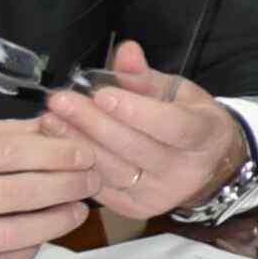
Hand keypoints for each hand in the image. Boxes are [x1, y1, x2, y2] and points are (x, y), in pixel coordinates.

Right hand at [0, 120, 96, 258]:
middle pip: (21, 191)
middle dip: (67, 184)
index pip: (11, 153)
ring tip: (80, 209)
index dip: (55, 152)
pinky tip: (42, 236)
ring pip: (18, 231)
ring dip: (58, 220)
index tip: (84, 152)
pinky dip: (28, 248)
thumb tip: (51, 125)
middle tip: (94, 178)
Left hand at [34, 44, 255, 222]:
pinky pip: (100, 186)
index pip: (171, 127)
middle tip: (61, 101)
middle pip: (134, 148)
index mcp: (204, 136)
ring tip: (50, 120)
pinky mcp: (133, 208)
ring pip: (112, 170)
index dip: (136, 112)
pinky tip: (55, 144)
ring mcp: (157, 195)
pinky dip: (76, 164)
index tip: (101, 95)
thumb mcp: (178, 93)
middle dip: (93, 123)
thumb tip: (125, 50)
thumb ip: (146, 76)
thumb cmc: (191, 121)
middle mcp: (184, 172)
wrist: (207, 168)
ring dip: (77, 143)